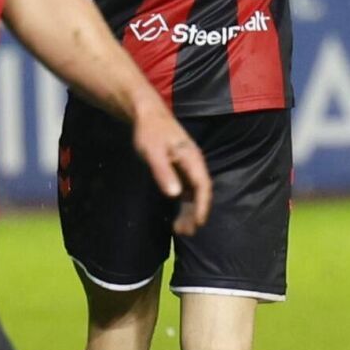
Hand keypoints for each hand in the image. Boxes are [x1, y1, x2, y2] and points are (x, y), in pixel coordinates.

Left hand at [131, 98, 212, 235]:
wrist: (146, 116)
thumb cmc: (150, 133)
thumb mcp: (153, 152)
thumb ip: (163, 172)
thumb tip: (174, 195)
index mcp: (192, 159)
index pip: (202, 186)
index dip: (202, 205)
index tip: (199, 222)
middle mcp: (193, 165)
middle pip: (199, 193)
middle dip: (195, 213)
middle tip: (186, 233)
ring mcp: (187, 168)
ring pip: (192, 194)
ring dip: (188, 212)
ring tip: (180, 231)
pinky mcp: (179, 170)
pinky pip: (185, 191)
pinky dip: (182, 205)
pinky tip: (176, 217)